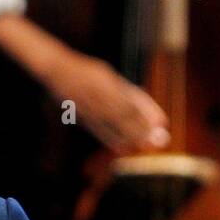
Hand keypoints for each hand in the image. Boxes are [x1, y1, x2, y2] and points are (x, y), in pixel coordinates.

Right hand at [52, 49, 169, 151]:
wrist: (57, 71)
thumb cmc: (85, 72)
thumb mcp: (106, 75)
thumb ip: (122, 90)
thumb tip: (142, 100)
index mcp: (107, 82)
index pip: (132, 99)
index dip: (148, 111)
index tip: (162, 121)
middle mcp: (100, 94)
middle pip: (125, 115)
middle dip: (143, 128)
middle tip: (158, 139)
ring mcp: (90, 106)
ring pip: (113, 124)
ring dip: (130, 136)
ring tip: (144, 145)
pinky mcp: (81, 116)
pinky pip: (98, 130)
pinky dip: (110, 139)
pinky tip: (120, 147)